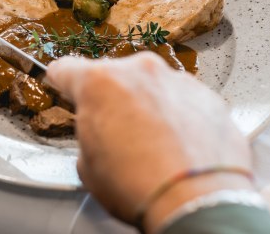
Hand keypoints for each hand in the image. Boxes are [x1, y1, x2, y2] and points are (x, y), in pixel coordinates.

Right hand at [46, 52, 252, 232]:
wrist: (197, 200)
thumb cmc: (140, 186)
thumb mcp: (89, 167)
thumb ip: (89, 135)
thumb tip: (99, 138)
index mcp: (99, 83)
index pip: (66, 69)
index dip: (61, 81)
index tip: (62, 84)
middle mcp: (140, 72)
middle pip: (115, 77)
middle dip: (112, 101)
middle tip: (116, 136)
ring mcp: (177, 81)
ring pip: (153, 88)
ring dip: (149, 109)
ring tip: (153, 149)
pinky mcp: (208, 97)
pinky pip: (184, 102)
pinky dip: (179, 119)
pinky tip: (178, 149)